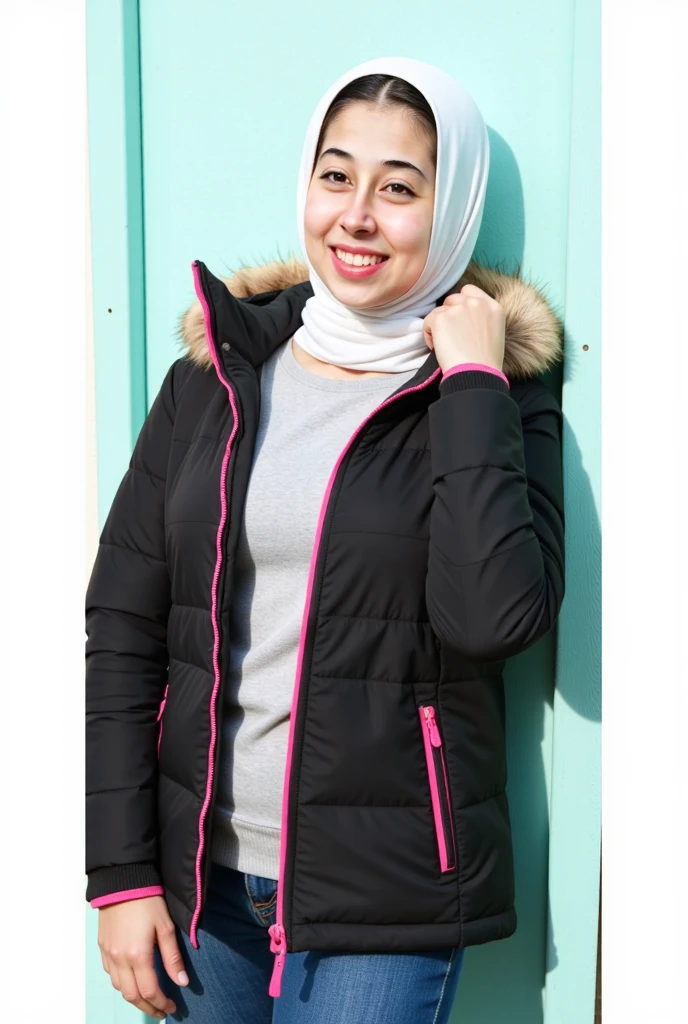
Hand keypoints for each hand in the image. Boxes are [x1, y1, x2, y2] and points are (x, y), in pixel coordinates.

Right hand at [98, 895, 188, 1019]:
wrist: (123, 881)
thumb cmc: (147, 900)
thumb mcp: (166, 927)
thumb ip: (172, 957)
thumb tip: (182, 982)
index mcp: (137, 956)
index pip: (150, 991)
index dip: (161, 1003)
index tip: (172, 1008)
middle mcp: (119, 959)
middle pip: (131, 996)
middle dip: (147, 1007)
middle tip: (161, 1010)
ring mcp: (108, 954)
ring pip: (118, 988)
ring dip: (133, 997)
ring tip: (148, 999)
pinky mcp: (102, 947)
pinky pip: (110, 974)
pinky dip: (121, 983)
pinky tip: (131, 980)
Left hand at [423, 285, 505, 373]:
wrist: (476, 374)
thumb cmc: (486, 363)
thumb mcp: (494, 333)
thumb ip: (482, 319)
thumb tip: (464, 320)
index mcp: (493, 307)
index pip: (470, 291)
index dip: (461, 304)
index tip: (459, 320)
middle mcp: (476, 303)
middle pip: (453, 298)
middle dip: (449, 314)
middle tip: (451, 334)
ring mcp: (458, 309)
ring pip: (439, 310)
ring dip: (439, 324)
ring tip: (443, 344)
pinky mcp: (441, 318)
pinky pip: (427, 321)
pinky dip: (429, 334)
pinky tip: (436, 348)